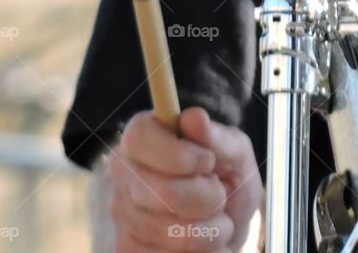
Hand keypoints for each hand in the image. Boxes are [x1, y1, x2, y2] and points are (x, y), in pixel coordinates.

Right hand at [107, 107, 262, 251]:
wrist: (225, 224)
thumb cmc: (227, 179)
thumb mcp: (235, 153)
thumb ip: (218, 138)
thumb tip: (194, 118)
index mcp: (143, 135)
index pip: (139, 139)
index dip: (180, 155)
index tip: (208, 162)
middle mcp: (123, 171)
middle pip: (163, 192)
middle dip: (208, 198)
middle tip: (220, 194)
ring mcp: (121, 211)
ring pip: (170, 233)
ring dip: (211, 231)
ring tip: (217, 220)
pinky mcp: (126, 247)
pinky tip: (201, 240)